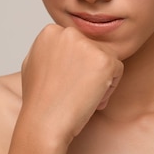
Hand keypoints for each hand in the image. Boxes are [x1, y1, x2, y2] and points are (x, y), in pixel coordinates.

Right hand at [19, 24, 123, 144]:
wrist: (44, 122)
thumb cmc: (38, 100)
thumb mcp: (35, 63)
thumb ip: (50, 48)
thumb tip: (59, 44)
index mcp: (51, 31)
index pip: (77, 42)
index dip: (75, 65)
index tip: (65, 82)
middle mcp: (69, 32)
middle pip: (93, 47)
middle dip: (89, 69)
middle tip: (75, 91)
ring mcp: (87, 45)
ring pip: (106, 57)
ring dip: (100, 77)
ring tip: (83, 95)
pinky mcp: (105, 60)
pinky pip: (117, 70)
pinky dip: (109, 87)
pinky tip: (91, 98)